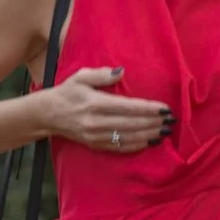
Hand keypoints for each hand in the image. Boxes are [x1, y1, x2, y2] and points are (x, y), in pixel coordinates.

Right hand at [40, 66, 173, 153]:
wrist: (48, 115)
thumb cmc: (67, 92)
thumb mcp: (81, 76)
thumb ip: (102, 75)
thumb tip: (122, 72)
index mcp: (95, 103)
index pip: (128, 108)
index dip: (148, 109)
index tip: (165, 108)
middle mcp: (96, 122)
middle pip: (132, 124)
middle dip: (154, 123)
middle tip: (171, 120)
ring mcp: (96, 136)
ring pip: (128, 138)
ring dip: (149, 135)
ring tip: (165, 131)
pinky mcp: (95, 145)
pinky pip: (120, 148)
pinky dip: (137, 145)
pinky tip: (150, 141)